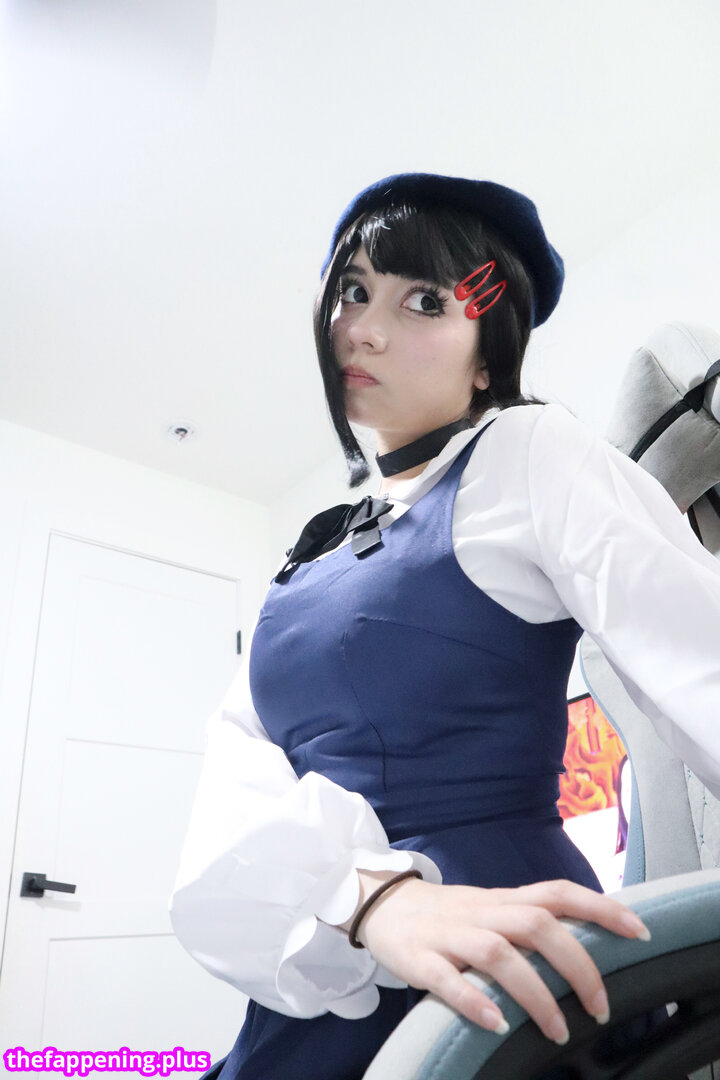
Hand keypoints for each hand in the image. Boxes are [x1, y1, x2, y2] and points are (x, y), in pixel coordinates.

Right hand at [353, 873, 650, 1043]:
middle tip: (600, 1008)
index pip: (557, 892)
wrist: (380, 904)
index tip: (639, 931)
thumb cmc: (447, 916)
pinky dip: (472, 1000)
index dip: (600, 906)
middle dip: (576, 964)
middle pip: (536, 924)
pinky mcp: (419, 958)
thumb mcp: (491, 911)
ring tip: (557, 1031)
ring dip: (534, 993)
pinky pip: (446, 979)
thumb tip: (585, 947)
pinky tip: (494, 1022)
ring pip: (498, 953)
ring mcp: (449, 934)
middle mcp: (481, 912)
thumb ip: (529, 923)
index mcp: (502, 901)